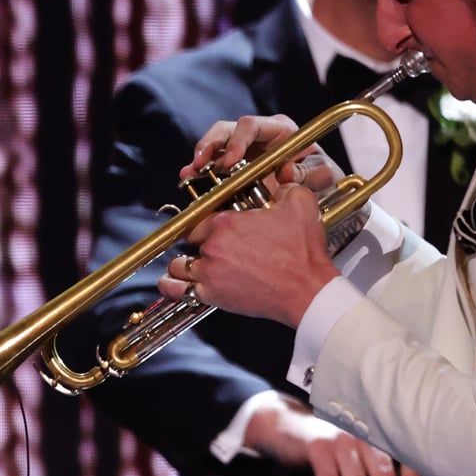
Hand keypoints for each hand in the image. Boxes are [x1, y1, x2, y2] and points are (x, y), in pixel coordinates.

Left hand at [160, 182, 334, 328]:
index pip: (200, 219)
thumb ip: (283, 186)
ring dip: (182, 265)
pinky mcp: (211, 295)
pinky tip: (169, 283)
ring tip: (188, 265)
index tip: (209, 228)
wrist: (306, 289)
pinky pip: (179, 291)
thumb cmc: (303, 251)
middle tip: (214, 248)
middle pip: (192, 242)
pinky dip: (171, 286)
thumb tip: (278, 180)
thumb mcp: (299, 203)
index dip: (205, 224)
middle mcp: (213, 246)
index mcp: (227, 222)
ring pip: (180, 266)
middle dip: (202, 244)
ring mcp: (210, 272)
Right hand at [185, 113, 333, 189]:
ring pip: (215, 143)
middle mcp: (258, 135)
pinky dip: (199, 170)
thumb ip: (308, 172)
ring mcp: (243, 149)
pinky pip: (212, 163)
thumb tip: (283, 172)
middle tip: (201, 164)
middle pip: (227, 129)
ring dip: (201, 156)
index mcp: (280, 129)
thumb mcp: (322, 175)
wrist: (317, 192)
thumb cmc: (321, 177)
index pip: (251, 125)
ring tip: (189, 172)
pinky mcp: (233, 165)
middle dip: (211, 145)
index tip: (230, 162)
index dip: (237, 141)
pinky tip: (187, 177)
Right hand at [244, 398, 420, 475]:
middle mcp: (363, 433)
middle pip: (381, 473)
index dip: (409, 471)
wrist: (288, 424)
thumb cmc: (329, 441)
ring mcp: (341, 440)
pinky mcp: (319, 448)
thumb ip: (376, 458)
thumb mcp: (357, 443)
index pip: (401, 452)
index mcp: (377, 433)